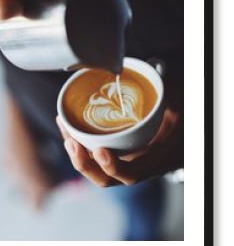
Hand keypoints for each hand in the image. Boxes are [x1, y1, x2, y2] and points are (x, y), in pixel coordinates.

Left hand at [56, 89, 182, 186]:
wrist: (182, 139)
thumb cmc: (182, 124)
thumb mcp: (180, 109)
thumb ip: (168, 92)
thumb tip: (154, 67)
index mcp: (154, 161)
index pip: (131, 174)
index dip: (113, 167)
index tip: (100, 151)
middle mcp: (136, 166)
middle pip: (105, 178)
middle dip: (83, 163)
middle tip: (71, 143)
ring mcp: (123, 163)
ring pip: (95, 167)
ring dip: (76, 152)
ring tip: (63, 126)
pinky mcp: (114, 154)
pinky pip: (93, 155)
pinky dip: (78, 142)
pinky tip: (66, 123)